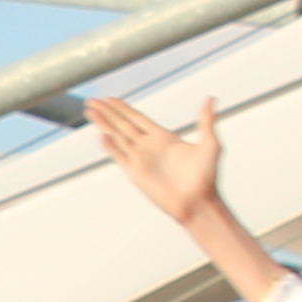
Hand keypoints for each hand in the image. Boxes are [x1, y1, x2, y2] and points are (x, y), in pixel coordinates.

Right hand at [90, 92, 232, 234]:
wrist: (197, 203)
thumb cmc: (206, 178)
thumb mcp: (210, 144)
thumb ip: (206, 120)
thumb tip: (211, 98)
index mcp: (164, 138)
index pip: (137, 118)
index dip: (123, 108)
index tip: (110, 99)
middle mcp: (149, 147)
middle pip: (122, 124)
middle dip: (107, 112)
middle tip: (92, 100)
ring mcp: (140, 159)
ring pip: (117, 136)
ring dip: (103, 124)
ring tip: (90, 112)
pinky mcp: (135, 173)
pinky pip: (119, 156)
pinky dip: (109, 146)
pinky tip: (100, 135)